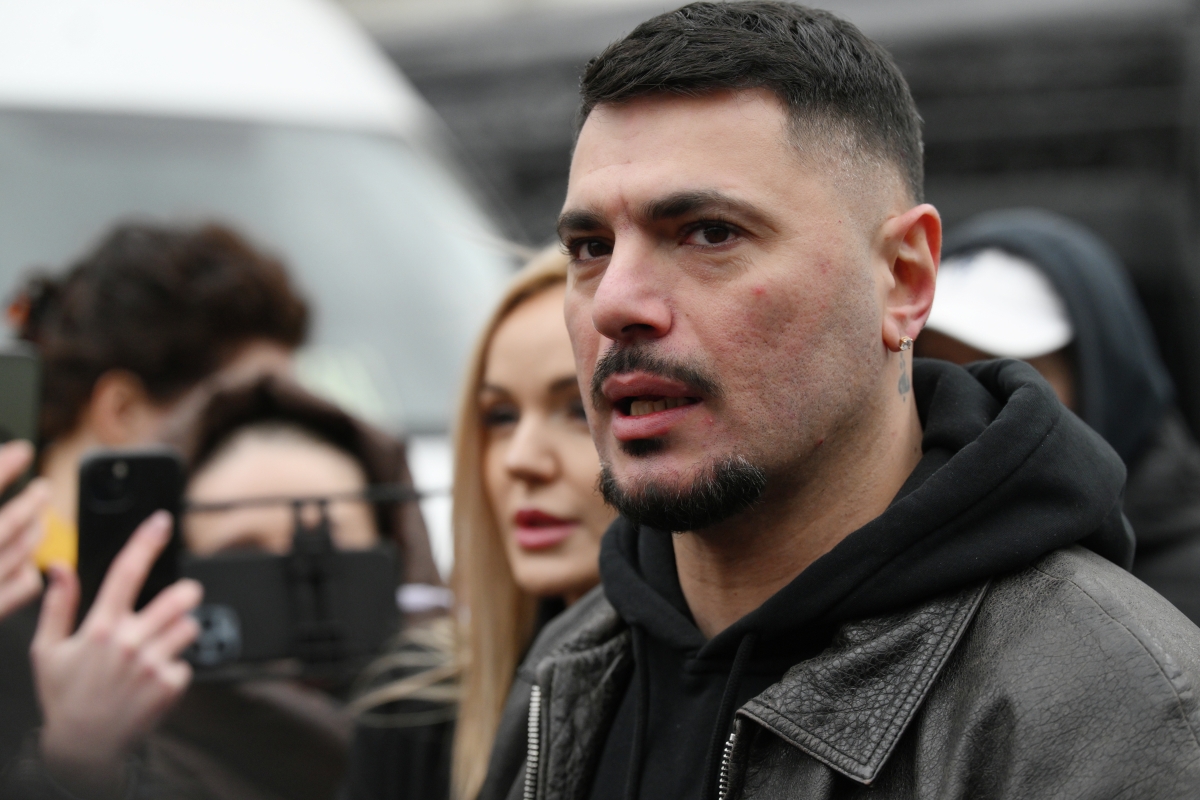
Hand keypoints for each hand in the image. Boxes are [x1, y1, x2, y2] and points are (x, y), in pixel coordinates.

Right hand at [0, 440, 48, 619]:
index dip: (1, 470)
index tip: (20, 451)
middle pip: (3, 525)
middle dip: (29, 503)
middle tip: (42, 488)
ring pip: (16, 556)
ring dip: (33, 533)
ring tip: (40, 519)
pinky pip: (18, 590)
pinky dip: (28, 572)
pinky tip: (28, 563)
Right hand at [31, 511, 201, 796]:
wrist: (83, 747)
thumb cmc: (64, 696)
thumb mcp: (47, 650)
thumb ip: (58, 605)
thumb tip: (59, 567)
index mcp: (100, 627)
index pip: (126, 572)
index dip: (146, 542)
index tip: (162, 522)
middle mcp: (129, 642)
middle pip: (179, 598)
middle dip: (185, 596)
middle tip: (180, 602)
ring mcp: (152, 663)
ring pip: (190, 627)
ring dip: (180, 633)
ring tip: (155, 652)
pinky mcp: (170, 685)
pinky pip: (187, 663)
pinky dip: (174, 670)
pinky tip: (152, 683)